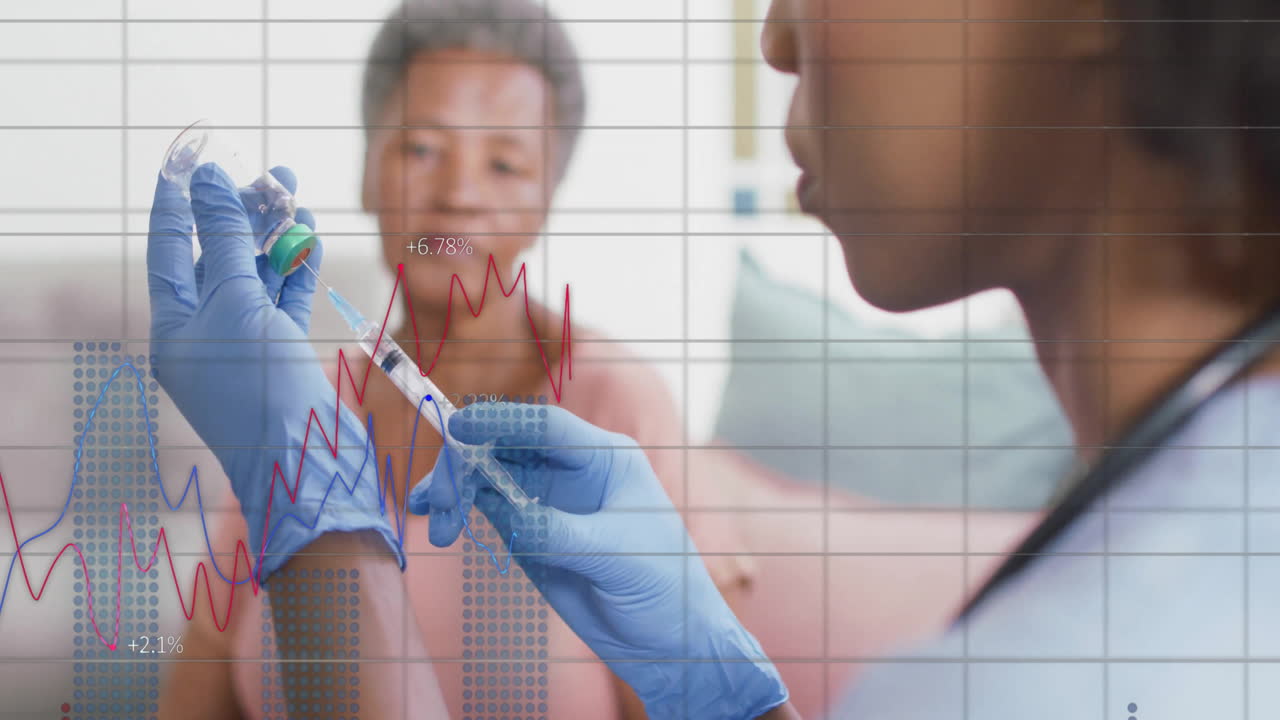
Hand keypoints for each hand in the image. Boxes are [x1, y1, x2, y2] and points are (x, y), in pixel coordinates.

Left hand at [147, 163, 401, 580]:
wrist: (307, 459)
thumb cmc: (260, 387)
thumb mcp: (236, 302)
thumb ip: (224, 239)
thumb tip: (207, 181)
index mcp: (173, 325)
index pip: (168, 248)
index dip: (180, 202)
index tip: (193, 160)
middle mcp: (204, 332)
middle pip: (218, 257)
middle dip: (244, 215)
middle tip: (274, 174)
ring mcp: (245, 345)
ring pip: (258, 277)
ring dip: (277, 238)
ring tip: (299, 198)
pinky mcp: (282, 355)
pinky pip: (285, 302)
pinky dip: (298, 270)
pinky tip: (310, 239)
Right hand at [407, 403, 788, 719]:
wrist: (667, 640)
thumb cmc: (664, 586)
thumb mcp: (616, 556)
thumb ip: (560, 532)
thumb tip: (504, 513)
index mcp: (606, 458)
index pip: (546, 425)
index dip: (501, 419)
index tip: (458, 427)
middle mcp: (572, 470)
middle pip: (505, 445)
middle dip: (465, 464)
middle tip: (442, 503)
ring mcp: (547, 499)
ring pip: (487, 474)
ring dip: (454, 489)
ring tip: (439, 524)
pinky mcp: (528, 531)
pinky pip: (485, 507)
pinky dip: (457, 509)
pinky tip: (440, 523)